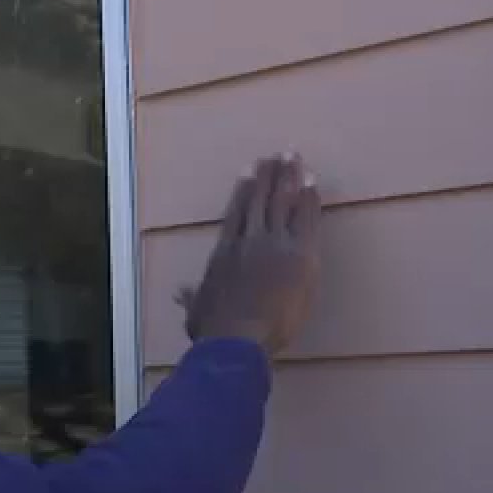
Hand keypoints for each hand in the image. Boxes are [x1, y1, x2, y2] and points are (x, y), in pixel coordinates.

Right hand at [179, 154, 321, 351]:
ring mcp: (275, 245)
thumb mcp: (198, 312)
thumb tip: (179, 291)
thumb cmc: (215, 329)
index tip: (250, 169)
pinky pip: (307, 219)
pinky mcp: (300, 256)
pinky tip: (312, 182)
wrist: (239, 338)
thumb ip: (192, 297)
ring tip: (295, 157)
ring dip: (289, 177)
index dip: (244, 188)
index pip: (236, 212)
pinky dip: (309, 199)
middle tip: (278, 154)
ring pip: (283, 203)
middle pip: (261, 200)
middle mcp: (249, 241)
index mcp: (225, 251)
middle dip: (270, 174)